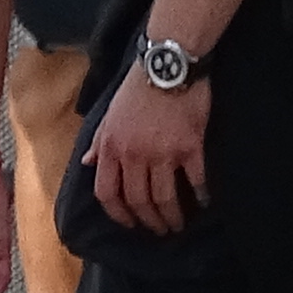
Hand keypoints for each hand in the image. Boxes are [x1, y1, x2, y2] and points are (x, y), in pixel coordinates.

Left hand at [85, 65, 207, 232]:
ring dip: (172, 217)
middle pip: (138, 201)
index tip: (130, 223)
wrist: (169, 62)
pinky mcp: (190, 146)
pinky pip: (195, 181)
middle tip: (160, 230)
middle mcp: (134, 154)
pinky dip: (200, 196)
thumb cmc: (138, 85)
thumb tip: (88, 163)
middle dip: (149, 221)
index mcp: (111, 147)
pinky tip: (204, 203)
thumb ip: (98, 140)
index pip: (107, 193)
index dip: (118, 214)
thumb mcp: (109, 113)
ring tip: (179, 224)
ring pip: (165, 198)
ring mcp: (163, 152)